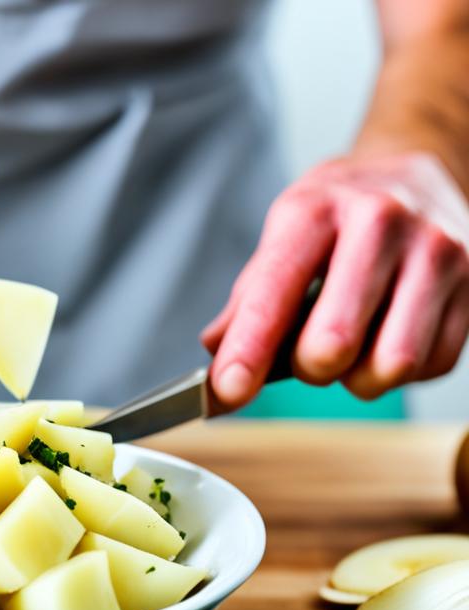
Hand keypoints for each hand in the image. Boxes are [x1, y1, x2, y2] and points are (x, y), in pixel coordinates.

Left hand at [202, 151, 468, 406]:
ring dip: (358, 378)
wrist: (418, 174)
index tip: (227, 391)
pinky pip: (431, 365)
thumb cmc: (339, 214)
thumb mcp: (285, 235)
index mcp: (316, 210)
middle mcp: (380, 224)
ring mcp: (436, 253)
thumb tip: (217, 352)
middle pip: (334, 341)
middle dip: (308, 368)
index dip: (246, 352)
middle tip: (307, 355)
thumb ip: (248, 299)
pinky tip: (389, 338)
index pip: (272, 294)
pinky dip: (399, 372)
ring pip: (391, 363)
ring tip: (352, 350)